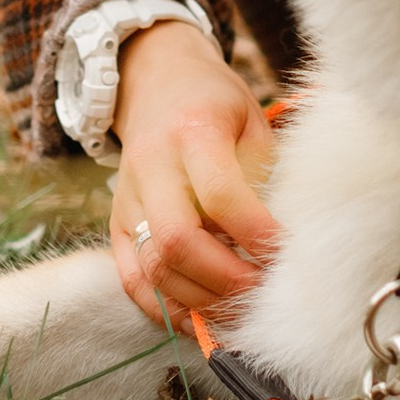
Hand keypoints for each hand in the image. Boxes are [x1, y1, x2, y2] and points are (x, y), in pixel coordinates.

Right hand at [109, 19, 279, 324]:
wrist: (157, 82)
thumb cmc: (216, 103)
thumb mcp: (251, 118)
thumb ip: (262, 176)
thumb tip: (282, 244)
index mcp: (192, 130)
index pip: (220, 195)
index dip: (256, 233)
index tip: (284, 252)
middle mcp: (151, 166)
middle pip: (178, 240)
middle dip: (226, 277)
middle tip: (262, 289)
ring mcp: (127, 198)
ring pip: (153, 268)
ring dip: (200, 300)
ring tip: (238, 305)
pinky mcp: (115, 225)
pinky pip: (132, 280)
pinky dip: (165, 308)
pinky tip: (200, 317)